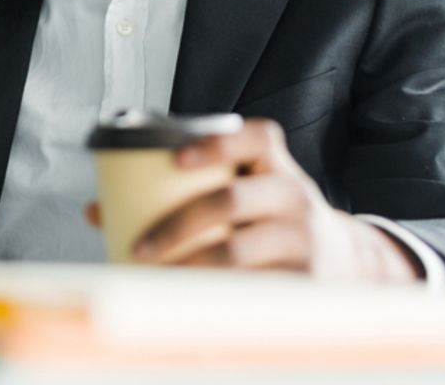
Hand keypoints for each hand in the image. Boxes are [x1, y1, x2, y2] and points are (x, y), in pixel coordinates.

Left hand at [85, 118, 421, 281]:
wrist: (348, 263)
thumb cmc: (272, 221)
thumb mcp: (246, 195)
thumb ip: (184, 190)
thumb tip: (96, 209)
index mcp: (277, 166)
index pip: (258, 138)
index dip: (217, 143)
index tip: (175, 159)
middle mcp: (295, 196)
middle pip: (233, 199)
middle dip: (179, 222)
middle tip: (141, 246)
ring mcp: (304, 240)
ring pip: (240, 251)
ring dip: (190, 265)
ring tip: (157, 277)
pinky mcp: (305, 283)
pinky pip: (255, 290)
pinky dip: (218, 297)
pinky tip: (191, 305)